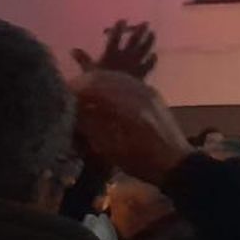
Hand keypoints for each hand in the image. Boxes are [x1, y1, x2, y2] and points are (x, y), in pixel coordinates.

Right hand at [72, 71, 191, 185]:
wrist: (176, 162)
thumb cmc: (141, 162)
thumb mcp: (110, 149)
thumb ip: (91, 126)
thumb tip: (74, 109)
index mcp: (126, 108)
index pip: (94, 88)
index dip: (76, 89)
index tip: (63, 94)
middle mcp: (138, 94)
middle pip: (105, 78)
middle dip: (85, 82)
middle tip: (71, 91)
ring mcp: (148, 92)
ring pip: (118, 77)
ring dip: (98, 80)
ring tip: (84, 90)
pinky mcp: (154, 94)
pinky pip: (130, 81)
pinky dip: (114, 82)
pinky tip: (104, 92)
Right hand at [73, 21, 157, 78]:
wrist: (114, 96)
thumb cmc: (100, 83)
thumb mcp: (89, 71)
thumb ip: (82, 59)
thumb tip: (72, 50)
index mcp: (112, 54)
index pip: (115, 38)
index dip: (119, 29)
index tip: (123, 20)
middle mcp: (125, 57)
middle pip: (134, 41)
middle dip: (140, 31)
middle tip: (146, 23)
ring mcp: (135, 64)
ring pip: (144, 50)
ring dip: (149, 41)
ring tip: (153, 33)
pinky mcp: (141, 74)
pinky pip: (148, 65)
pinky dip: (152, 60)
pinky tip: (154, 55)